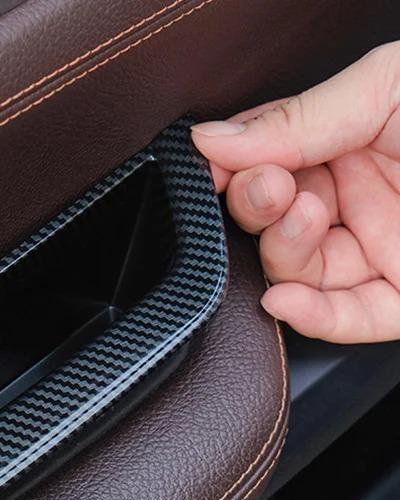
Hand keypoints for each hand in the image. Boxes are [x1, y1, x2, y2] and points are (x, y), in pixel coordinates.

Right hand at [191, 42, 399, 342]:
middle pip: (272, 219)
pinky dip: (308, 316)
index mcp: (348, 138)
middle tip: (270, 189)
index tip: (213, 167)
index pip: (267, 159)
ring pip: (297, 269)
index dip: (234, 168)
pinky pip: (344, 318)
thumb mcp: (392, 88)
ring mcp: (377, 250)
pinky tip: (283, 300)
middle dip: (258, 206)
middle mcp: (356, 195)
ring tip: (304, 219)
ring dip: (283, 251)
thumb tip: (210, 140)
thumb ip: (299, 118)